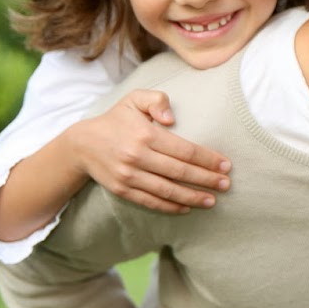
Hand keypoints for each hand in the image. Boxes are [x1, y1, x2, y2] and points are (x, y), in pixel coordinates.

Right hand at [67, 90, 231, 212]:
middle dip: (206, 179)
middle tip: (226, 185)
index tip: (226, 165)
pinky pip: (151, 202)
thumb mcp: (133, 99)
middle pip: (180, 172)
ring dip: (193, 197)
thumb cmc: (116, 120)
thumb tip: (171, 118)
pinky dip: (170, 206)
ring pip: (167, 190)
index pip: (185, 150)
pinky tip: (187, 208)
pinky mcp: (122, 190)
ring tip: (212, 200)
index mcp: (145, 135)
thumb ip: (156, 100)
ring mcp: (129, 176)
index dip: (208, 159)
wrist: (81, 144)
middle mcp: (137, 157)